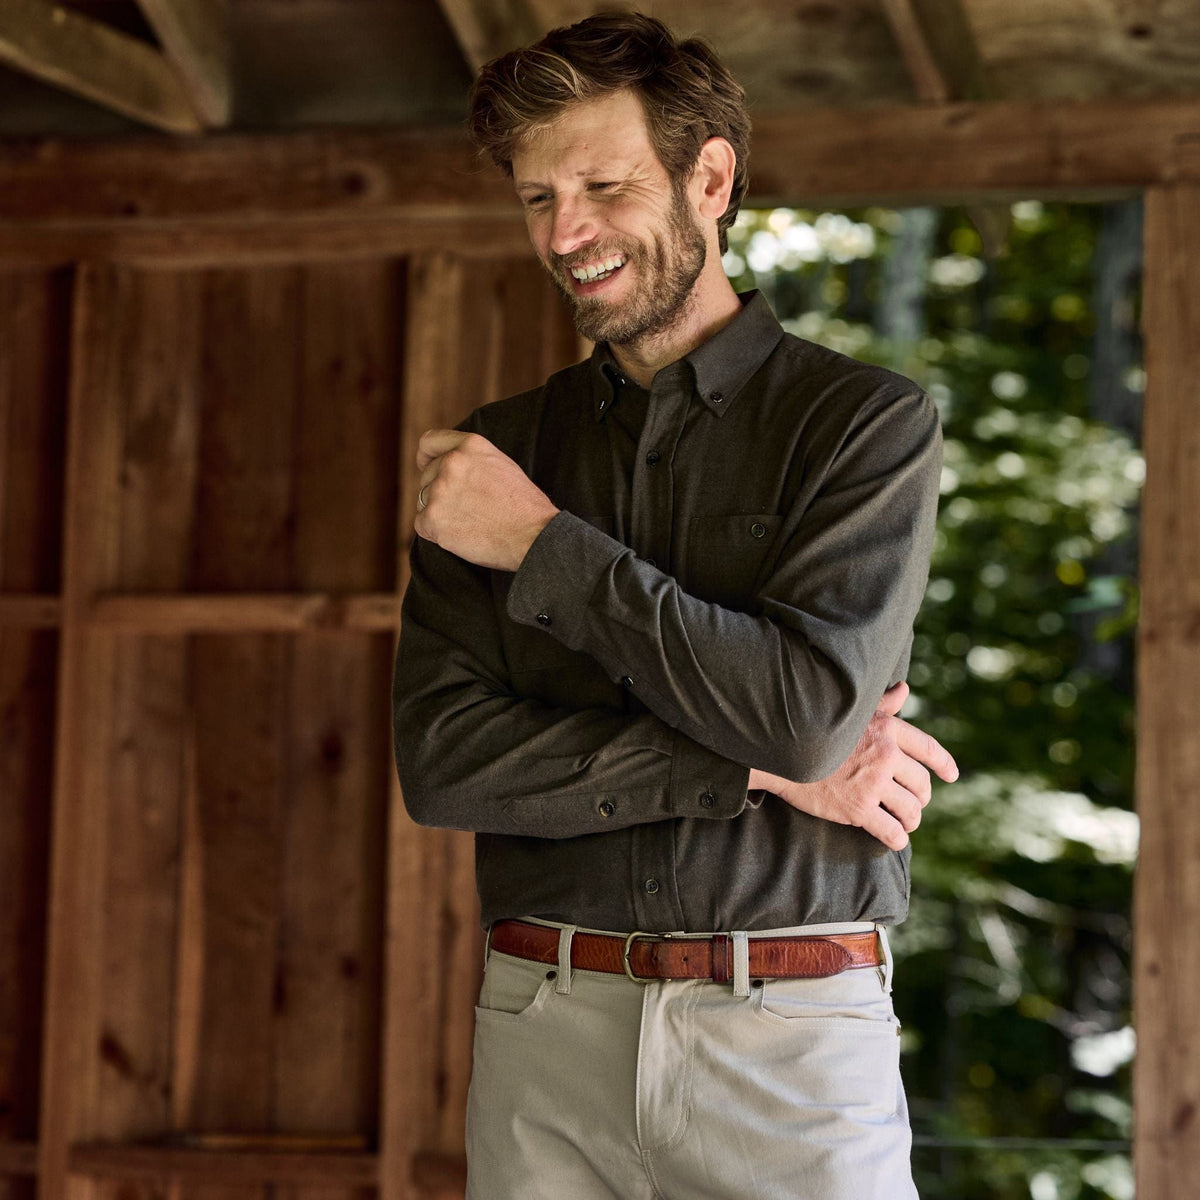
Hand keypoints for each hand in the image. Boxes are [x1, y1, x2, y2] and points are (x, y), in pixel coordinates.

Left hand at [414, 430, 559, 570]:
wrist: (533, 535)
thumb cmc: (525, 506)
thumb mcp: (501, 465)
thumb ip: (472, 460)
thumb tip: (448, 464)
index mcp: (470, 445)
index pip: (429, 442)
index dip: (426, 457)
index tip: (425, 467)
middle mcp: (452, 462)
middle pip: (426, 477)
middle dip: (440, 493)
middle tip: (467, 510)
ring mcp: (440, 490)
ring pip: (423, 501)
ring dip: (439, 514)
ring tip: (469, 523)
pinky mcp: (433, 518)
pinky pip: (422, 525)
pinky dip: (436, 533)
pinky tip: (461, 536)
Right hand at [748, 681, 957, 850]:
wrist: (783, 752)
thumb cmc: (817, 729)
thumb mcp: (854, 712)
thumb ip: (882, 705)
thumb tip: (903, 689)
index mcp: (888, 729)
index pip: (928, 749)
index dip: (944, 764)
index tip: (951, 776)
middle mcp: (886, 755)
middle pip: (922, 785)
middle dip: (920, 797)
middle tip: (913, 804)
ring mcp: (873, 783)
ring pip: (911, 810)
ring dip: (910, 820)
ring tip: (904, 823)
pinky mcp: (859, 808)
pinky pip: (892, 831)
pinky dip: (897, 838)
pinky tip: (894, 839)